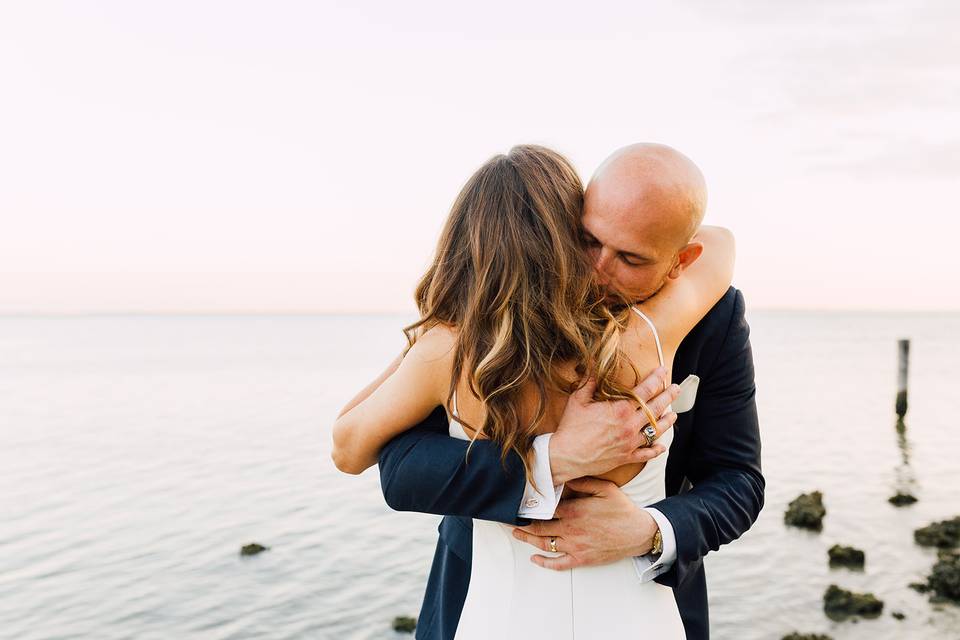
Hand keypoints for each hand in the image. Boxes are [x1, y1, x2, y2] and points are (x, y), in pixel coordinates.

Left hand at [511, 476, 658, 569]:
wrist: (639, 533)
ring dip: (528, 540)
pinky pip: (559, 563)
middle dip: (522, 523)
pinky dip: (545, 562)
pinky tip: (535, 558)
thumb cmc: (622, 510)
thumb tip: (565, 477)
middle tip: (508, 519)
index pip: (544, 508)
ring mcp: (575, 546)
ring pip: (545, 544)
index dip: (529, 506)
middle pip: (539, 527)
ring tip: (516, 534)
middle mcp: (571, 529)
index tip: (516, 503)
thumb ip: (583, 482)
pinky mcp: (582, 559)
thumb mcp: (605, 488)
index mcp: (574, 510)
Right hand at [548, 367, 680, 483]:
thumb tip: (595, 365)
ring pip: (656, 431)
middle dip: (669, 396)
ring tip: (674, 414)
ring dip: (667, 421)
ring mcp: (630, 442)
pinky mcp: (626, 457)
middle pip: (656, 408)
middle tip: (677, 388)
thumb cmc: (570, 427)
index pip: (645, 390)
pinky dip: (655, 450)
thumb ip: (590, 382)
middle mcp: (630, 425)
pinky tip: (662, 446)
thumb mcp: (578, 399)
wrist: (566, 456)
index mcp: (620, 409)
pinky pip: (646, 454)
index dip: (656, 378)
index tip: (663, 370)